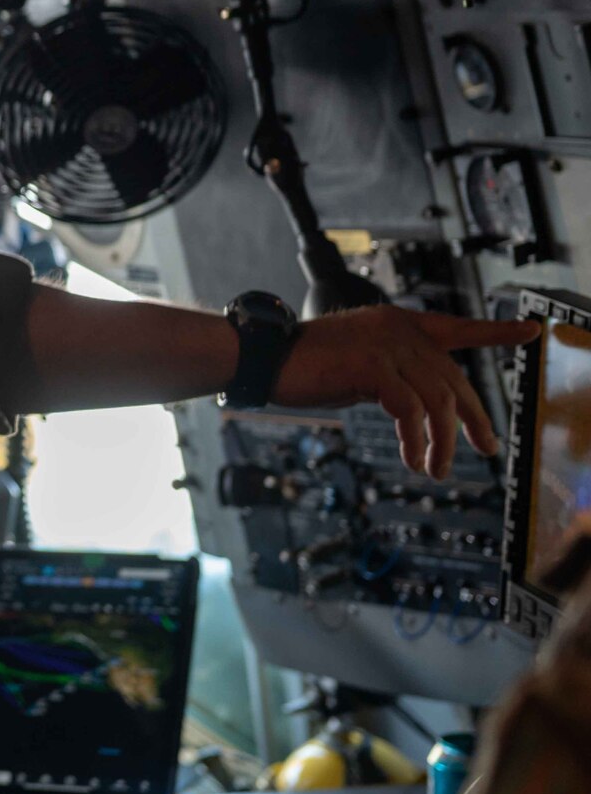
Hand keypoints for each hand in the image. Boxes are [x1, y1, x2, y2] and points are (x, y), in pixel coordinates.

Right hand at [270, 306, 539, 478]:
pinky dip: (416, 441)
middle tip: (486, 448)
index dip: (495, 331)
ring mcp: (388, 346)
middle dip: (475, 419)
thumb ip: (391, 373)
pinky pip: (410, 411)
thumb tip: (417, 407)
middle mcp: (399, 329)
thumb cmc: (302, 365)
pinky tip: (413, 460)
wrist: (264, 357)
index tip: (529, 330)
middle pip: (454, 379)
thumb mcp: (358, 365)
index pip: (457, 327)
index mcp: (397, 323)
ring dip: (443, 443)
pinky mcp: (374, 366)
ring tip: (437, 470)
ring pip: (438, 401)